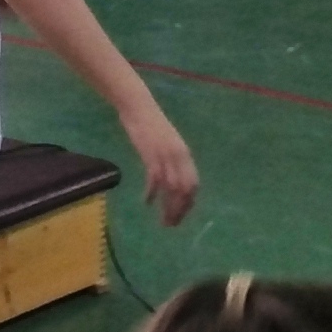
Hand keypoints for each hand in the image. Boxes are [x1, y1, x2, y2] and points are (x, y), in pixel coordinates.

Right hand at [121, 102, 198, 225]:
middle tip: (172, 224)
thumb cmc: (150, 124)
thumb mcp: (167, 144)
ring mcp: (165, 155)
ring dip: (168, 208)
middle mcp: (179, 156)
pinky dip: (152, 193)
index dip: (189, 203)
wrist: (138, 106)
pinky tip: (146, 202)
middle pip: (185, 190)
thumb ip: (172, 160)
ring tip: (163, 222)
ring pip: (172, 188)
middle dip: (180, 210)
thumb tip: (173, 182)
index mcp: (184, 154)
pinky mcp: (150, 154)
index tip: (181, 215)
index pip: (193, 184)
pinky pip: (154, 179)